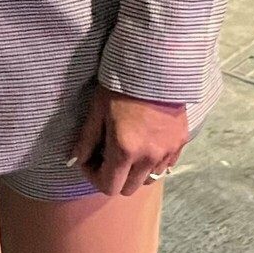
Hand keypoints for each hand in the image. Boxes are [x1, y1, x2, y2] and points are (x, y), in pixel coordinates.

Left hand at [71, 87, 188, 196]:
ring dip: (135, 170)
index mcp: (125, 150)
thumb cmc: (121, 84)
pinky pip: (165, 165)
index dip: (94, 176)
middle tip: (106, 154)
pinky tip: (145, 142)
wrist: (156, 64)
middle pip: (129, 188)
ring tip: (127, 148)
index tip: (90, 159)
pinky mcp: (180, 142)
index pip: (108, 186)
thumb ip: (86, 140)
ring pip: (149, 178)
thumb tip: (73, 161)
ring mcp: (167, 151)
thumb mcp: (97, 110)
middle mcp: (149, 157)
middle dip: (114, 176)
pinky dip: (153, 161)